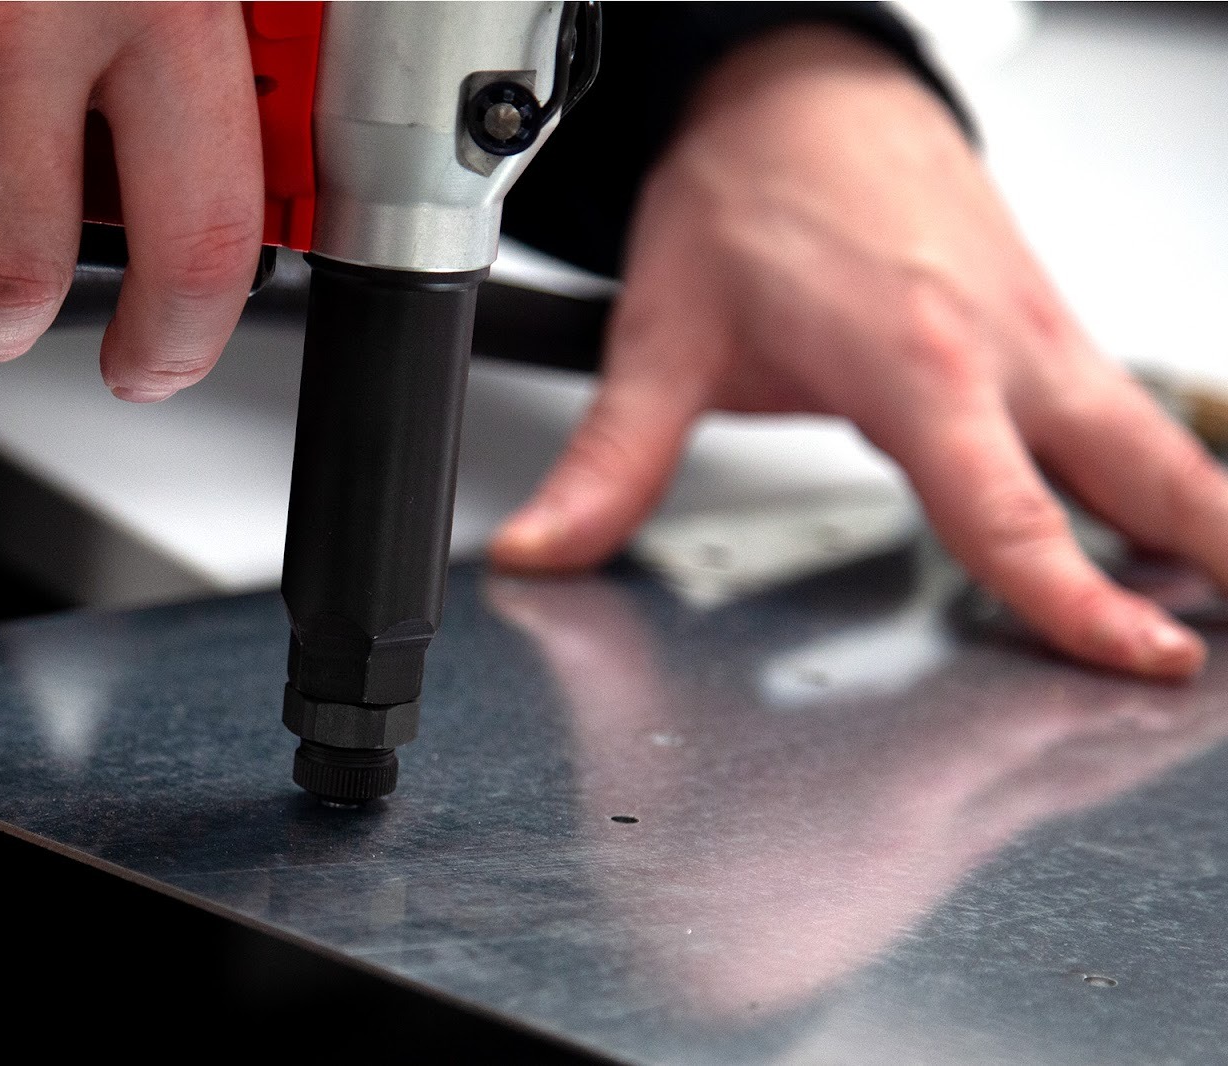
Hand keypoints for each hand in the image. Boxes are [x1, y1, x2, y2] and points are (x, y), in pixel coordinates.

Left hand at [490, 26, 1227, 679]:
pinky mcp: (1040, 318)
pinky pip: (1121, 407)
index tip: (1134, 659)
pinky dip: (1159, 473)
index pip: (1003, 508)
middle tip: (1215, 649)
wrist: (798, 89)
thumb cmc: (747, 195)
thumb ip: (611, 461)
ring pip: (1150, 439)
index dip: (1070, 599)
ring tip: (1220, 601)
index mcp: (909, 359)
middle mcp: (997, 345)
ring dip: (1199, 520)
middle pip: (1137, 473)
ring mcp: (1035, 328)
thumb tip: (543, 549)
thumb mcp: (663, 339)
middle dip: (1203, 559)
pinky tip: (1162, 522)